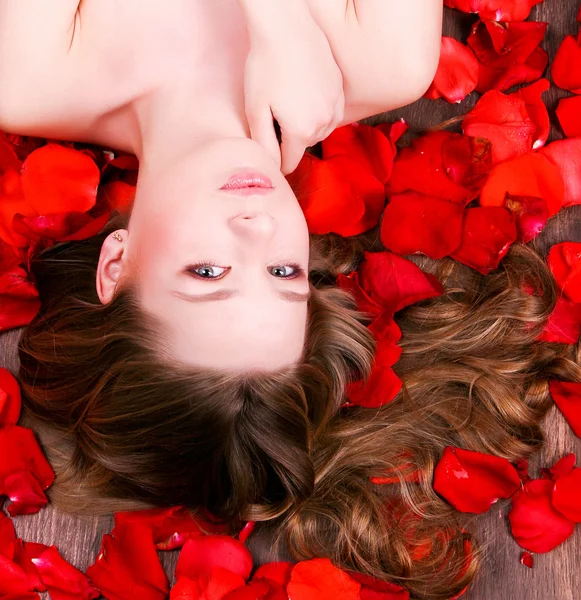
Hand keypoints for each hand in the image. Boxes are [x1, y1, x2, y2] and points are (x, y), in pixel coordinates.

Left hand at [243, 12, 344, 174]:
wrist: (286, 27)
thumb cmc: (265, 66)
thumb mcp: (255, 110)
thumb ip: (264, 144)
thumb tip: (271, 166)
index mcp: (301, 132)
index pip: (290, 164)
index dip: (276, 158)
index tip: (267, 144)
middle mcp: (323, 123)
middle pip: (304, 146)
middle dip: (290, 138)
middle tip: (275, 114)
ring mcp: (335, 106)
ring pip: (319, 130)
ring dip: (306, 124)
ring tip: (289, 102)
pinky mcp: (340, 90)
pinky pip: (330, 113)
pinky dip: (318, 110)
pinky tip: (305, 94)